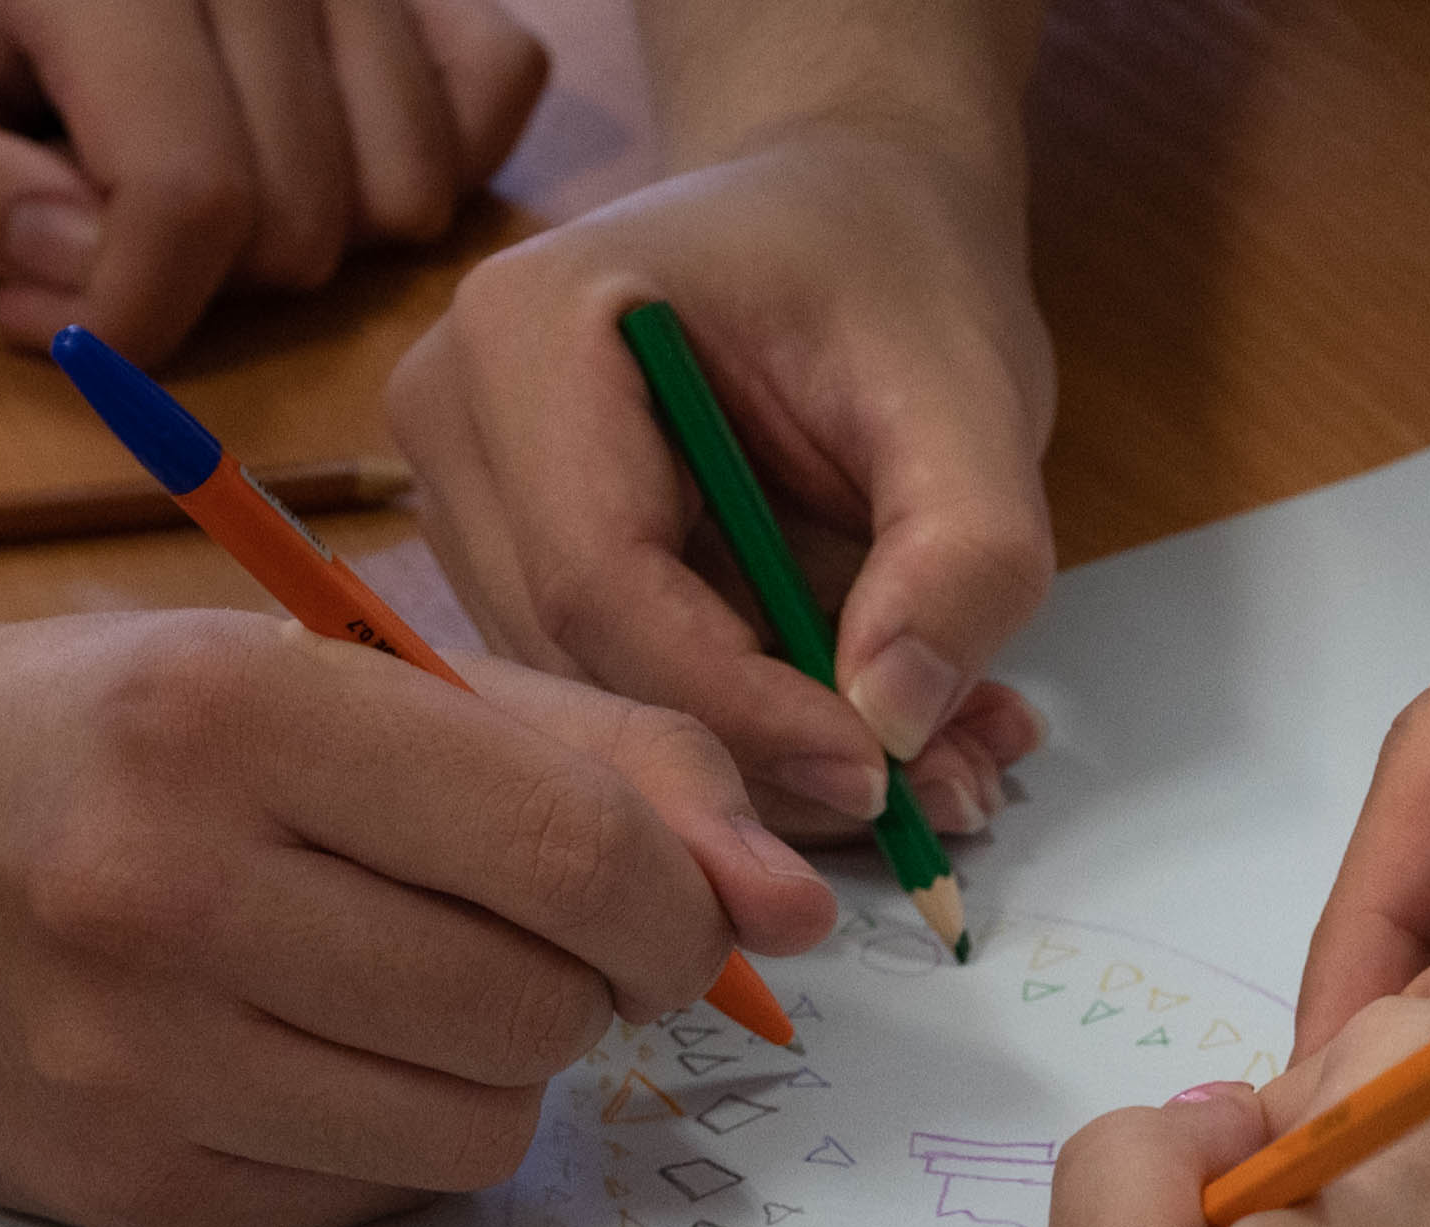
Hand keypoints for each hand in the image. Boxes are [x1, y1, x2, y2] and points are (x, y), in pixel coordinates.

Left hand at [0, 0, 548, 361]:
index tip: (51, 322)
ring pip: (406, 190)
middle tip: (102, 235)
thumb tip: (74, 266)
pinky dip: (419, 163)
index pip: (191, 195)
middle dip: (201, 277)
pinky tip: (314, 147)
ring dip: (307, 236)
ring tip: (199, 184)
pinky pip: (494, 98)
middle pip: (301, 219)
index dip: (132, 310)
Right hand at [0, 606, 835, 1226]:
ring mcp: (137, 1063)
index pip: (572, 851)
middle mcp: (166, 893)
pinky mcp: (131, 1195)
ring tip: (396, 996)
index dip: (671, 904)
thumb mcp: (343, 677)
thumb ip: (594, 760)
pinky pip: (377, 1200)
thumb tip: (789, 900)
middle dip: (580, 989)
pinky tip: (299, 1060)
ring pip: (481, 1130)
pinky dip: (386, 1140)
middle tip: (513, 945)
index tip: (669, 915)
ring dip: (492, 1072)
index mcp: (237, 720)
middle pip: (538, 1010)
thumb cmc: (126, 737)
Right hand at [386, 124, 1054, 844]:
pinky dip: (763, 748)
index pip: (602, 583)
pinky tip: (882, 735)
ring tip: (943, 764)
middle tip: (941, 798)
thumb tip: (892, 727)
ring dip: (779, 771)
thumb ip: (963, 555)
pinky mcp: (509, 576)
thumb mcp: (974, 395)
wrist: (847, 225)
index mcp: (526, 334)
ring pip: (604, 712)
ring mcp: (463, 507)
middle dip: (770, 761)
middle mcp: (455, 423)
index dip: (742, 706)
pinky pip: (623, 704)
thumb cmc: (894, 275)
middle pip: (585, 668)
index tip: (883, 771)